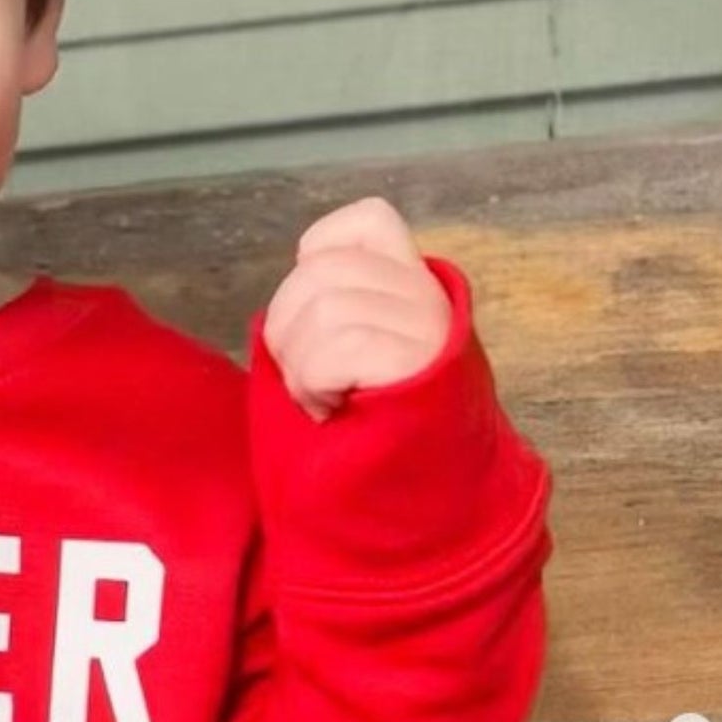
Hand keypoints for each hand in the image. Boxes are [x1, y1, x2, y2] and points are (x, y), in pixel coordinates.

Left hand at [260, 196, 453, 421]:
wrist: (432, 501)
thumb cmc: (378, 430)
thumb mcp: (364, 349)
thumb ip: (343, 303)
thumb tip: (299, 280)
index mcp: (416, 283)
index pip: (367, 221)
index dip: (317, 256)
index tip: (315, 312)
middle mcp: (429, 296)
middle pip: (318, 273)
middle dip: (288, 328)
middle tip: (313, 379)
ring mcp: (429, 326)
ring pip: (322, 310)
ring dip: (301, 367)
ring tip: (327, 400)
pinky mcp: (421, 362)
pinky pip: (335, 350)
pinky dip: (315, 385)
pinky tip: (334, 409)